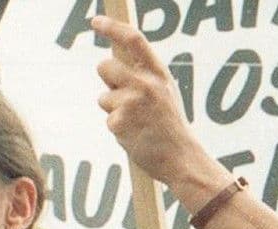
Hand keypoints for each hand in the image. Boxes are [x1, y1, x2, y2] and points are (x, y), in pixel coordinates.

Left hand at [90, 15, 207, 186]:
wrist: (182, 158)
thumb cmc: (169, 126)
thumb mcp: (163, 93)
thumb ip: (143, 77)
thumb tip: (112, 63)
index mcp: (159, 73)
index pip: (134, 40)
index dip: (113, 28)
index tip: (96, 21)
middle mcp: (146, 83)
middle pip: (104, 67)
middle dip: (107, 81)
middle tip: (125, 99)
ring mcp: (132, 102)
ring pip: (103, 97)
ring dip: (112, 109)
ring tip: (136, 121)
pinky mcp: (120, 121)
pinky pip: (107, 119)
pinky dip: (117, 128)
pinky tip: (135, 134)